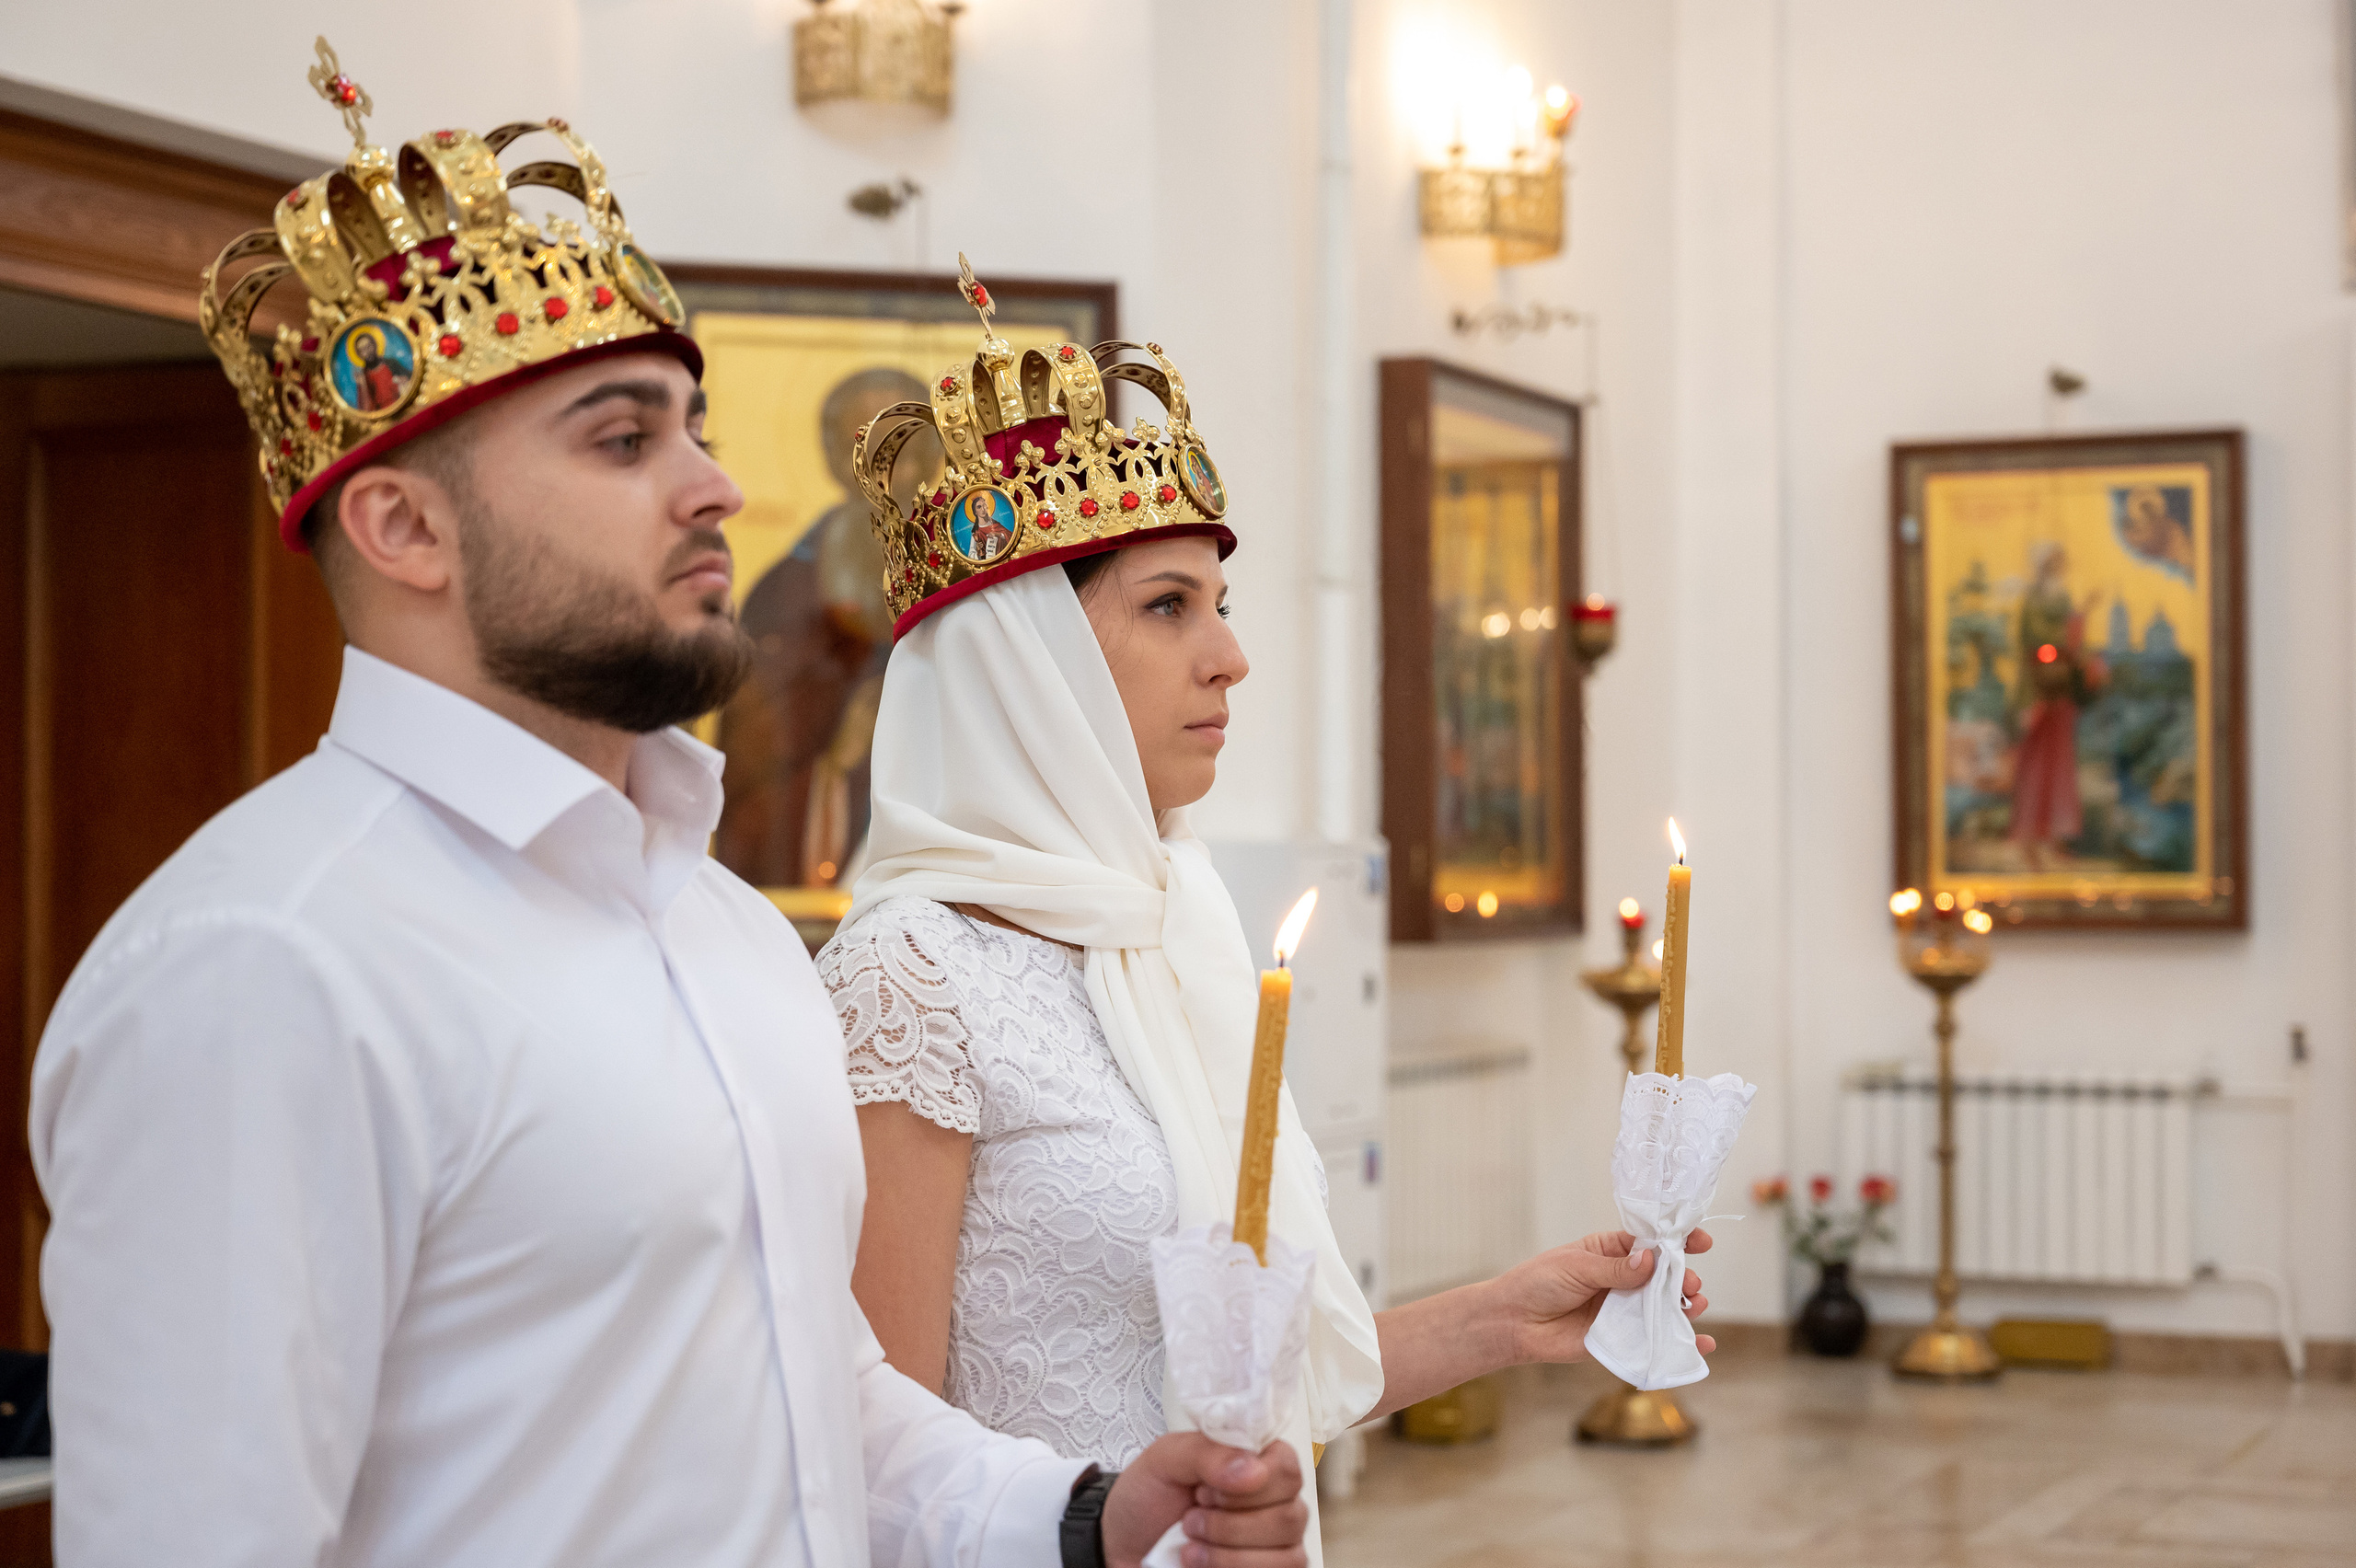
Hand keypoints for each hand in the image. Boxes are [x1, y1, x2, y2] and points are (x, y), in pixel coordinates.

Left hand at [1103, 1434, 1306, 1567]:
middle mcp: (1276, 1502)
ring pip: (1286, 1554)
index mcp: (1257, 1463)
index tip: (1205, 1490)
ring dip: (1227, 1552)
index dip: (1249, 1484)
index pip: (1288, 1468)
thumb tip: (1254, 1470)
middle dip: (1230, 1523)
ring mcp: (1276, 1544)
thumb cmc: (1146, 1499)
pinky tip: (1197, 1563)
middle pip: (1291, 1515)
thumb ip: (1207, 1452)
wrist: (1122, 1547)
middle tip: (1191, 1517)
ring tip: (1189, 1544)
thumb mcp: (1164, 1459)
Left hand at [1486, 1228, 1713, 1364]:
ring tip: (1695, 1305)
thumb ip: (1615, 1268)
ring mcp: (1625, 1310)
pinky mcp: (1622, 1339)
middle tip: (1689, 1284)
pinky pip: (1655, 1340)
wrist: (1513, 1322)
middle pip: (1665, 1277)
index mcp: (1611, 1252)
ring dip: (1687, 1307)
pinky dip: (1681, 1343)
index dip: (1677, 1241)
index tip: (1702, 1241)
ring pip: (1665, 1308)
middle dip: (1684, 1278)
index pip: (1651, 1243)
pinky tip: (1701, 1344)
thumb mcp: (1576, 1266)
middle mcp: (1623, 1280)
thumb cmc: (1538, 1283)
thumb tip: (1652, 1259)